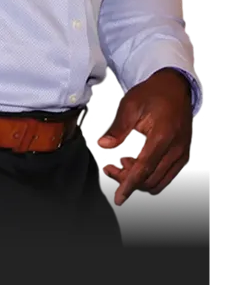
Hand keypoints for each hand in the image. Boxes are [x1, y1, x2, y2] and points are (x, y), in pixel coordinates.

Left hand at [96, 69, 193, 205]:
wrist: (174, 87)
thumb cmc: (153, 94)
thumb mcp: (130, 105)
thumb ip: (117, 129)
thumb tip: (103, 146)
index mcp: (162, 137)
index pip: (144, 169)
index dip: (129, 185)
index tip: (119, 197)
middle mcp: (175, 149)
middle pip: (150, 179)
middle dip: (127, 179)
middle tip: (109, 167)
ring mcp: (181, 154)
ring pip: (159, 181)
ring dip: (138, 179)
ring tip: (121, 162)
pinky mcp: (182, 155)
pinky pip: (166, 175)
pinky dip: (149, 175)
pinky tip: (135, 161)